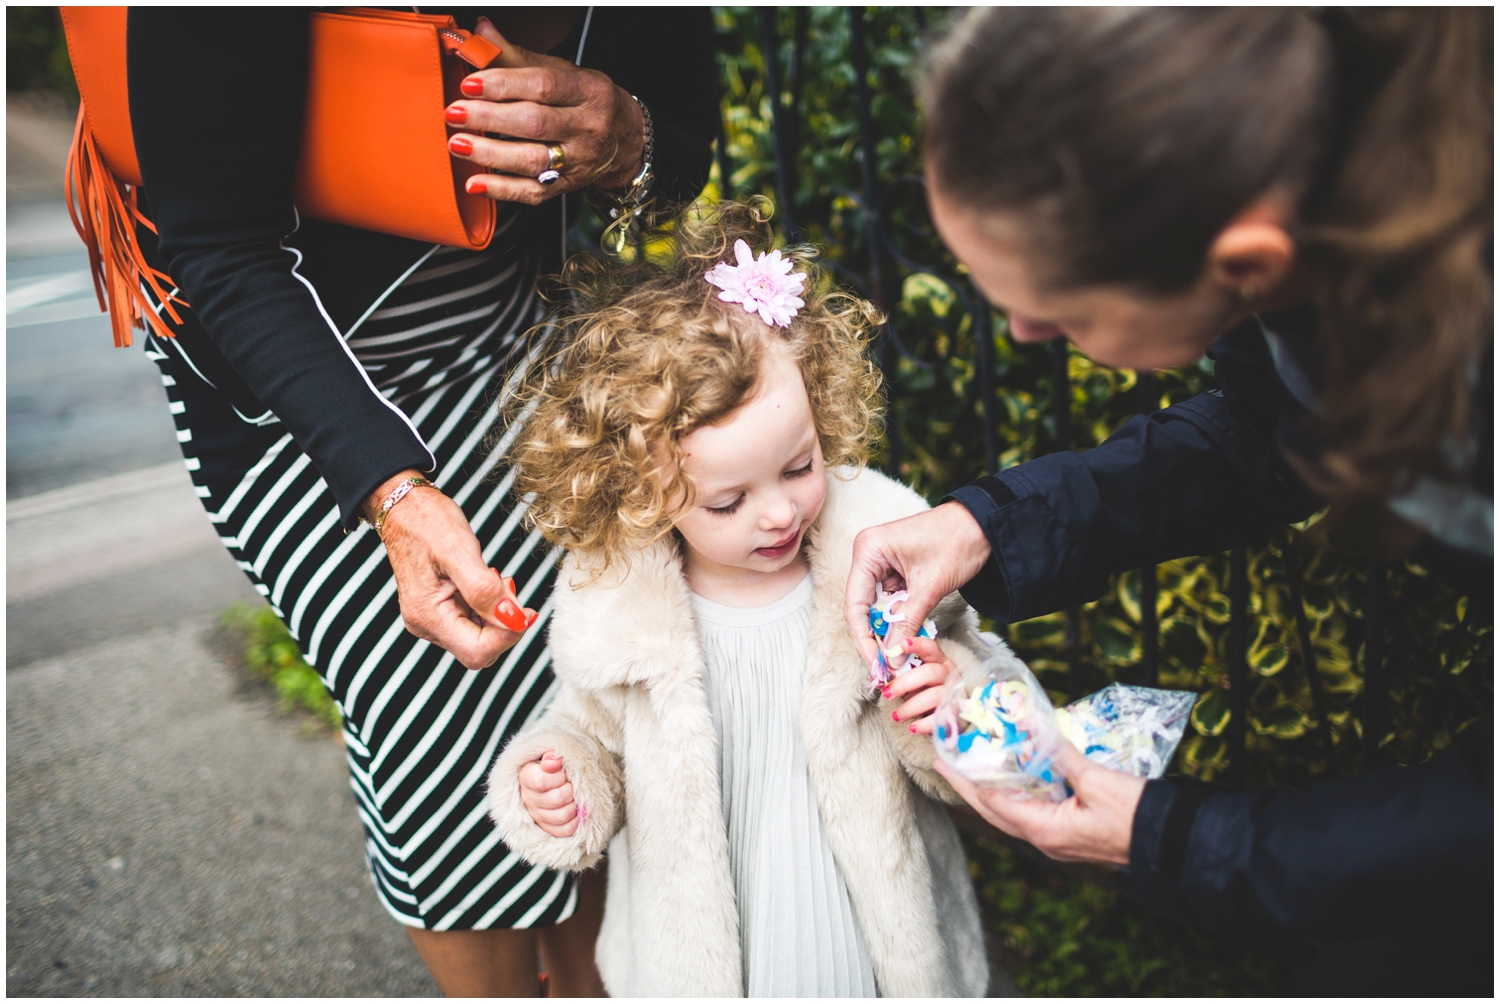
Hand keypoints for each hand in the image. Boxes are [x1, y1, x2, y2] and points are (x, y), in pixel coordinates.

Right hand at [371, 470, 537, 669]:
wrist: (405, 507)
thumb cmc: (426, 522)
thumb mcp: (459, 551)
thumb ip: (485, 590)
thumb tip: (513, 620)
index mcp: (428, 616)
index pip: (478, 652)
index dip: (508, 634)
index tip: (524, 609)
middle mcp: (427, 625)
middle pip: (481, 649)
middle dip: (504, 623)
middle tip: (509, 587)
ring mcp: (432, 619)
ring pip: (481, 637)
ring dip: (498, 612)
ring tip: (496, 578)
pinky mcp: (441, 610)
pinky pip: (474, 621)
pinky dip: (490, 606)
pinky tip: (490, 582)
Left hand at [445, 17, 644, 205]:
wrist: (625, 139)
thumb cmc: (588, 100)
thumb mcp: (563, 72)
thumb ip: (518, 56)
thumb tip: (481, 33)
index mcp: (587, 91)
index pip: (543, 86)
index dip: (503, 84)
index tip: (469, 84)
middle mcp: (587, 127)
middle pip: (535, 123)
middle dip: (489, 119)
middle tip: (454, 113)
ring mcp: (578, 161)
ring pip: (532, 160)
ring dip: (490, 154)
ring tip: (458, 144)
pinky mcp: (567, 186)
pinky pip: (533, 193)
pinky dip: (502, 190)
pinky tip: (477, 183)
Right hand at [519, 751, 579, 837]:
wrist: (558, 774)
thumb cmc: (556, 762)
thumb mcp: (552, 753)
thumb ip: (552, 755)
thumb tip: (554, 761)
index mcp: (526, 776)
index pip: (542, 782)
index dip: (559, 777)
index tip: (565, 772)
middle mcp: (528, 797)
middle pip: (556, 799)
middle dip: (571, 790)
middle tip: (573, 784)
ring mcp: (537, 815)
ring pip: (562, 816)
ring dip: (575, 805)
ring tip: (576, 796)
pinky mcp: (548, 827)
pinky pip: (565, 830)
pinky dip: (576, 821)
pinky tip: (578, 811)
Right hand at [845, 501, 991, 666]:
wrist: (985, 525)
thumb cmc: (958, 541)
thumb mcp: (930, 587)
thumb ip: (907, 623)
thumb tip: (893, 658)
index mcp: (868, 550)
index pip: (855, 604)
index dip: (863, 638)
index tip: (876, 665)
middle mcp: (868, 555)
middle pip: (862, 608)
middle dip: (875, 639)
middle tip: (886, 670)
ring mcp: (881, 563)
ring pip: (877, 609)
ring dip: (889, 633)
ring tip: (898, 659)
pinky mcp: (896, 571)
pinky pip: (892, 603)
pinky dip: (900, 622)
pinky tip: (907, 640)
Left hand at [881, 636, 953, 734]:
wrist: (946, 715)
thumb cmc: (924, 692)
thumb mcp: (913, 680)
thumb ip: (900, 674)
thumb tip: (879, 676)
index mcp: (938, 660)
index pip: (930, 648)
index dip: (918, 645)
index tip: (903, 644)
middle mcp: (949, 674)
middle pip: (930, 672)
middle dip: (905, 683)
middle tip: (887, 693)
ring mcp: (954, 693)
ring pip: (934, 696)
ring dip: (911, 707)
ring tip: (896, 716)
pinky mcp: (956, 713)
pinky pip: (941, 718)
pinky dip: (924, 724)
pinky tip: (912, 728)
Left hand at [934, 743, 1143, 866]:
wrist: (1172, 843)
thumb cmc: (1136, 815)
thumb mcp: (1097, 780)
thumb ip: (1062, 756)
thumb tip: (1034, 730)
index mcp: (1045, 830)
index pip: (992, 802)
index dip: (965, 780)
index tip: (944, 760)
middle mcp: (1046, 839)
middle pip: (996, 811)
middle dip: (969, 787)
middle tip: (947, 763)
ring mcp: (1058, 839)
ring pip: (1015, 813)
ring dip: (993, 791)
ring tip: (975, 767)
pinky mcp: (1072, 833)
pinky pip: (1035, 812)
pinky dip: (1020, 793)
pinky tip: (1019, 776)